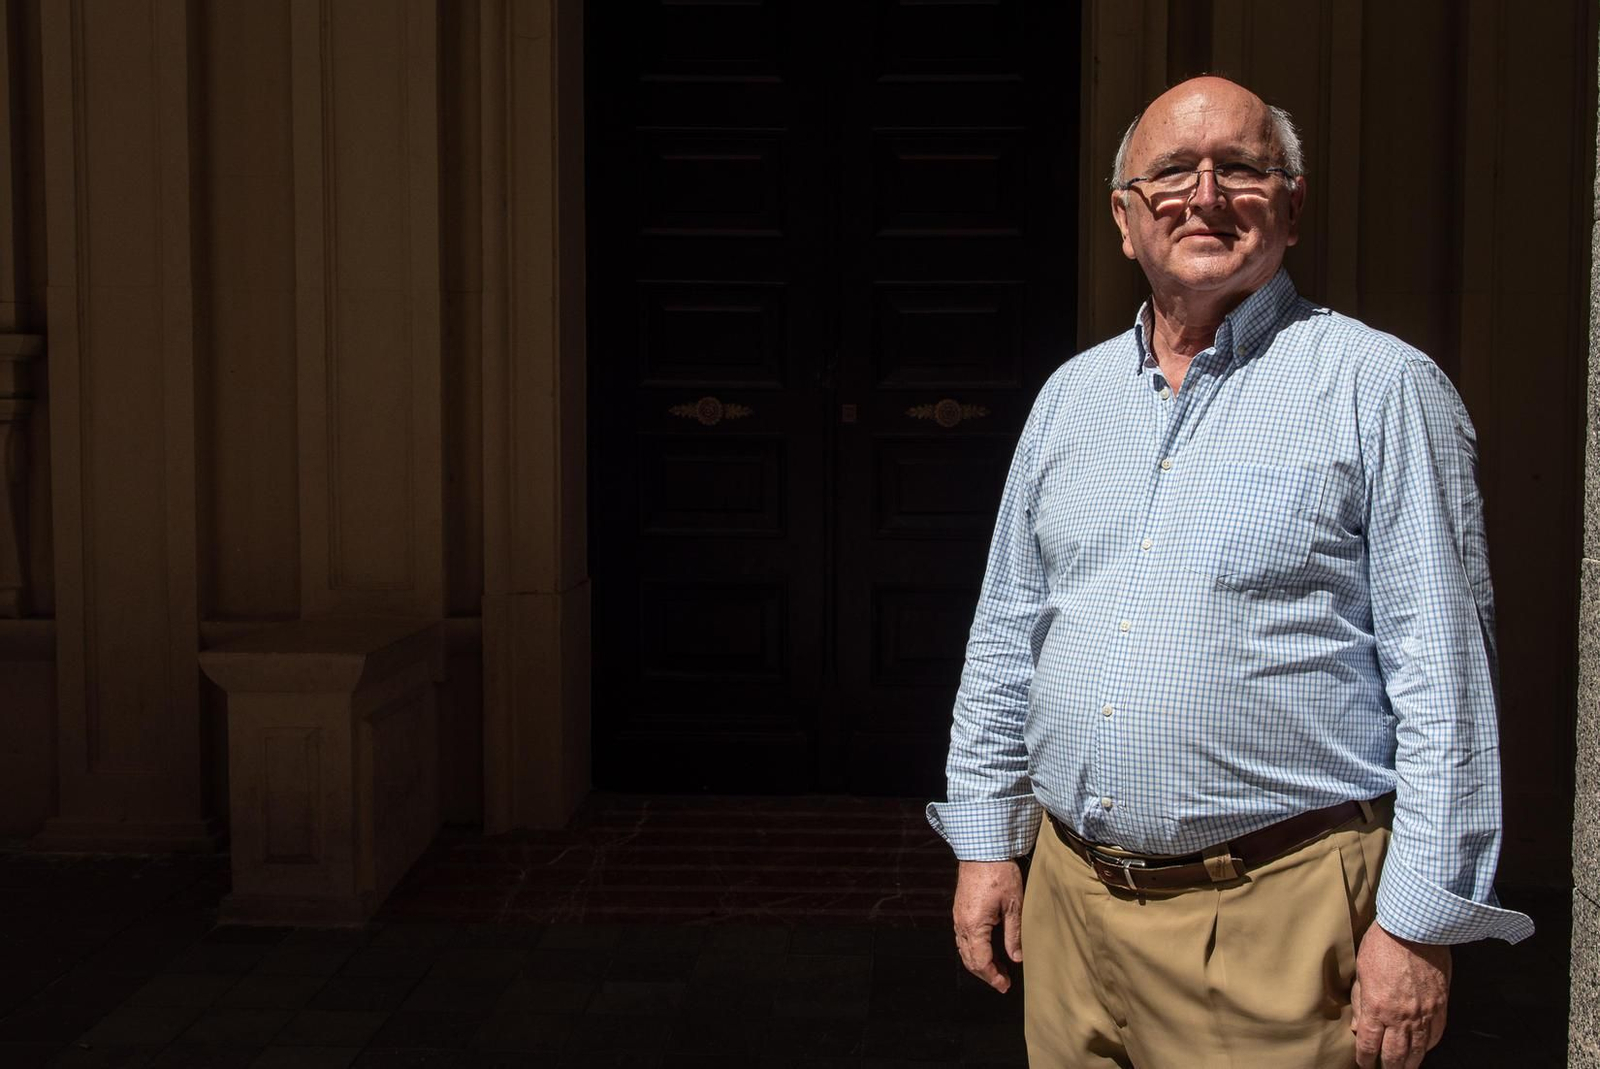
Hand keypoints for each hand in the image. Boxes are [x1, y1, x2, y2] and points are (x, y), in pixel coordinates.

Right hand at [952, 859, 1024, 992]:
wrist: (982, 850)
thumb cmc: (1000, 873)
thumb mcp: (1013, 905)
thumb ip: (1014, 934)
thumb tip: (1016, 958)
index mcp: (974, 925)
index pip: (981, 962)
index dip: (993, 977)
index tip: (1005, 985)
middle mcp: (961, 924)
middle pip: (969, 960)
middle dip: (985, 974)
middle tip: (1003, 982)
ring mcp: (958, 917)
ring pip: (963, 950)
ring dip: (978, 963)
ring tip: (997, 969)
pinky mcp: (959, 910)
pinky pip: (962, 938)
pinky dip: (973, 950)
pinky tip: (986, 950)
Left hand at [1351, 921, 1451, 1067]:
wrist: (1415, 930)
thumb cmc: (1382, 945)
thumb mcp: (1361, 972)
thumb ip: (1361, 1003)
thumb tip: (1359, 1027)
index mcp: (1377, 1008)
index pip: (1370, 1044)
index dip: (1366, 1058)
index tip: (1364, 1063)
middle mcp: (1401, 1016)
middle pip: (1396, 1055)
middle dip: (1390, 1067)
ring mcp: (1424, 1013)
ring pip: (1419, 1050)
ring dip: (1411, 1063)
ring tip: (1405, 1068)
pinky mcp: (1441, 1006)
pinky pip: (1436, 1034)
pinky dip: (1428, 1046)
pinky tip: (1423, 1049)